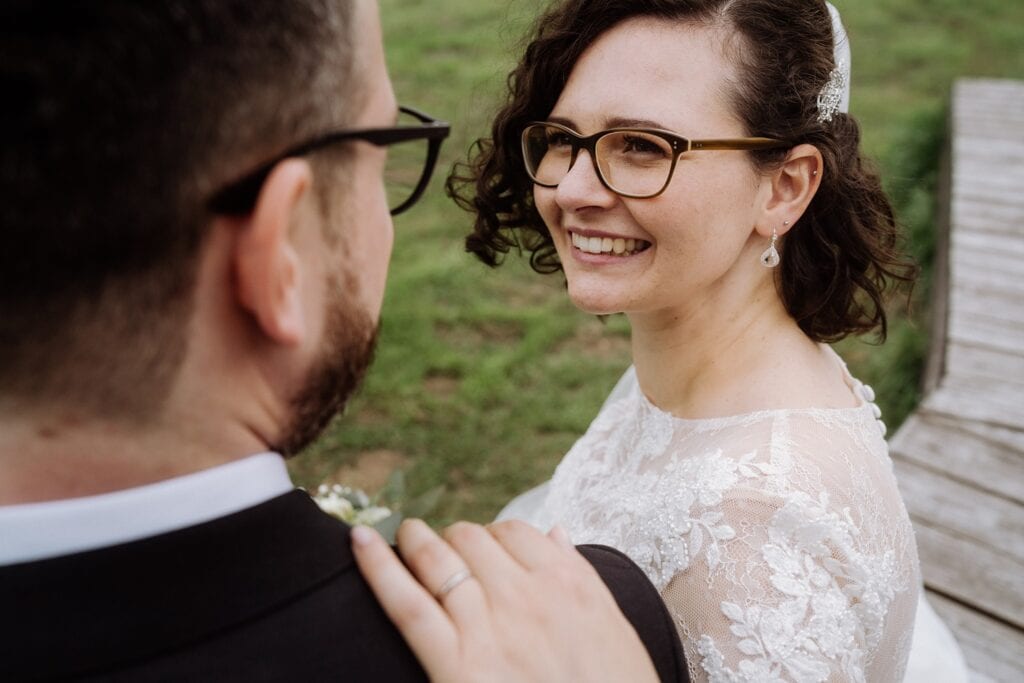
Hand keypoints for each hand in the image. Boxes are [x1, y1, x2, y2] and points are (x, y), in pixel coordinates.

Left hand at [351, 518, 658, 682]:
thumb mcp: (616, 630)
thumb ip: (581, 574)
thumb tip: (558, 532)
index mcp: (568, 585)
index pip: (515, 532)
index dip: (491, 536)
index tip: (481, 551)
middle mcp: (528, 596)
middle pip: (473, 540)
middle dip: (453, 540)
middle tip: (442, 554)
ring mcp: (490, 627)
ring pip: (440, 559)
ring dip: (417, 542)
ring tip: (402, 536)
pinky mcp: (457, 665)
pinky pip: (409, 604)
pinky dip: (379, 569)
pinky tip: (360, 541)